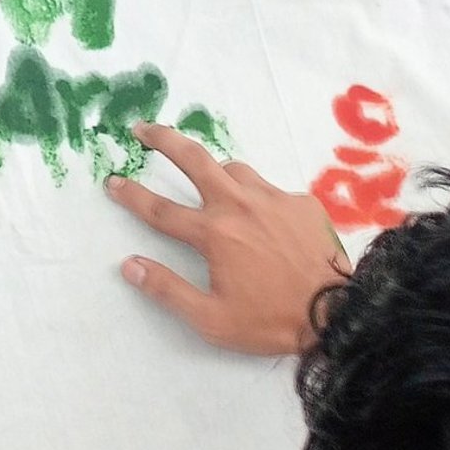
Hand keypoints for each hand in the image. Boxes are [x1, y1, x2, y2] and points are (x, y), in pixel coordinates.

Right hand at [107, 123, 348, 354]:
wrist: (338, 315)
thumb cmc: (270, 321)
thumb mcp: (211, 320)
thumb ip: (167, 290)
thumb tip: (129, 265)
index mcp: (213, 233)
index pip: (160, 209)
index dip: (131, 194)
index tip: (112, 180)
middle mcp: (238, 204)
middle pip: (192, 159)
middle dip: (163, 139)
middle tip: (143, 129)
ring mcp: (272, 198)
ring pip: (234, 169)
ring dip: (216, 172)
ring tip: (213, 185)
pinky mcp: (302, 202)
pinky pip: (271, 190)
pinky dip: (259, 198)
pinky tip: (267, 219)